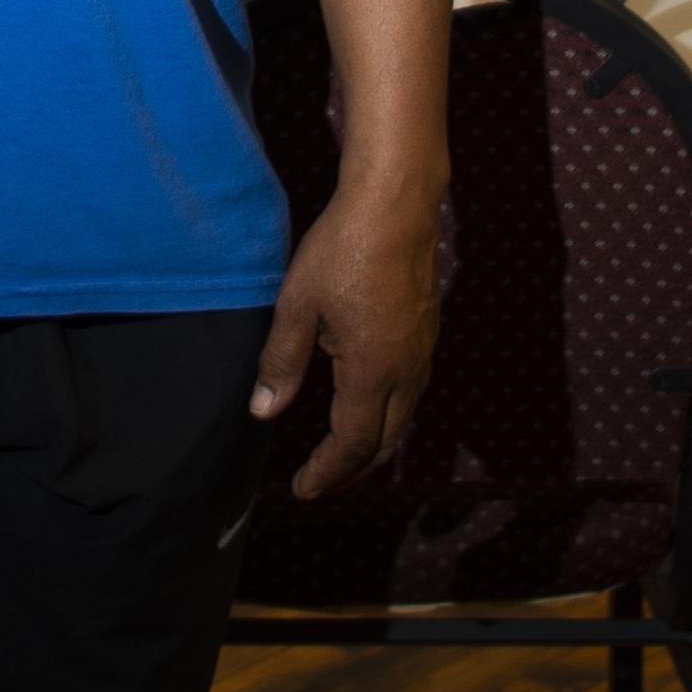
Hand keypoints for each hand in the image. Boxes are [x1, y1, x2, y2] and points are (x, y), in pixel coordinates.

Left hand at [250, 179, 442, 498]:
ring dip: (372, 444)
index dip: (327, 472)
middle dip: (351, 470)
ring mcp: (423, 351)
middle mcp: (407, 370)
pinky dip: (387, 415)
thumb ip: (282, 362)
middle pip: (385, 442)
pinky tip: (366, 403)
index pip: (352, 444)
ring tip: (340, 454)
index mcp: (373, 371)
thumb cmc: (343, 248)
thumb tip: (264, 412)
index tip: (303, 489)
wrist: (396, 203)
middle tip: (319, 482)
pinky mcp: (427, 331)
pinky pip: (411, 391)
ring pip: (402, 419)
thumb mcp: (297, 305)